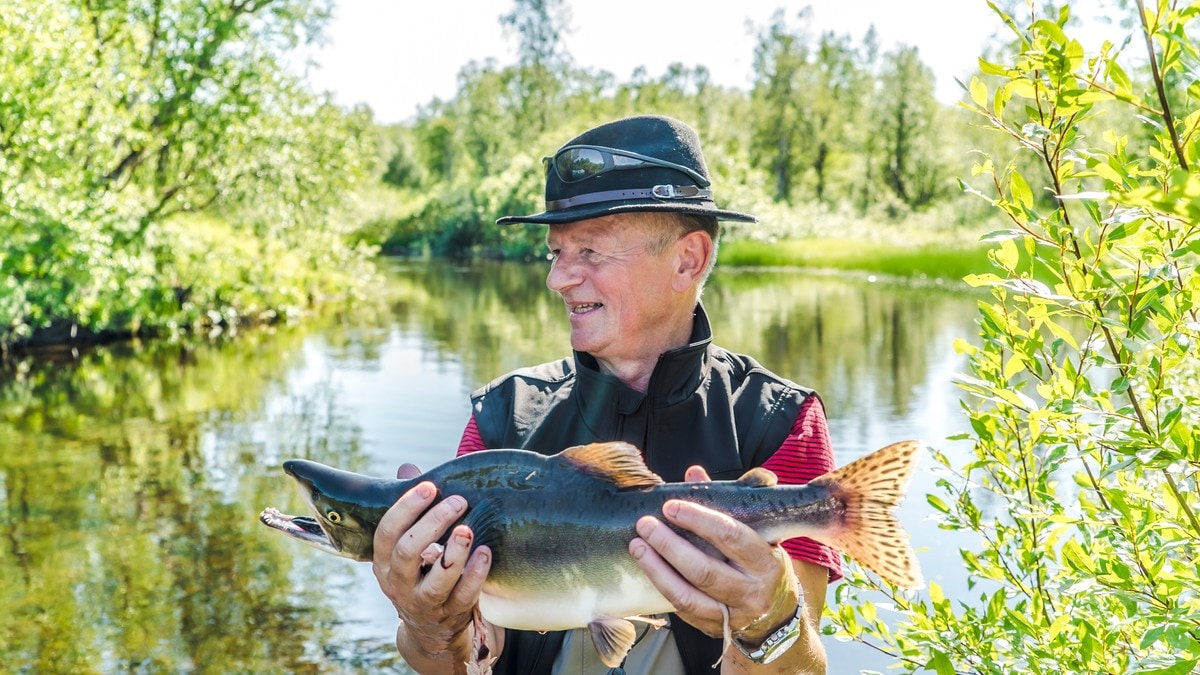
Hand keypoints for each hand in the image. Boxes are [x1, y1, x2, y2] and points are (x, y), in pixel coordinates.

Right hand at [372, 472, 492, 658]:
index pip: (387, 532)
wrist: (428, 629)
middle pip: (408, 552)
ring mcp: (423, 602)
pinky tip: (486, 553)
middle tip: (457, 502)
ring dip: (454, 552)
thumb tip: (408, 468)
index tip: (429, 486)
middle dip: (432, 524)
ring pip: (436, 580)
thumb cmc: (420, 572)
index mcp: (384, 561)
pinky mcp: (449, 615)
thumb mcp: (407, 545)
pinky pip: (463, 596)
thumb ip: (410, 510)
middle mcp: (398, 583)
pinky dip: (475, 574)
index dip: (406, 508)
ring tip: (468, 529)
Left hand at [628, 465, 800, 642]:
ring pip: (687, 596)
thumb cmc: (762, 564)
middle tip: (646, 524)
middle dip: (670, 545)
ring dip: (657, 570)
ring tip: (637, 546)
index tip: (672, 506)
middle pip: (704, 570)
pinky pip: (682, 610)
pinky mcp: (714, 630)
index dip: (699, 520)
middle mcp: (751, 591)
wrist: (777, 616)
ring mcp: (732, 615)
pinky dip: (662, 587)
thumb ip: (724, 504)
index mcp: (765, 562)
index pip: (731, 537)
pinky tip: (648, 568)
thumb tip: (693, 473)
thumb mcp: (756, 534)